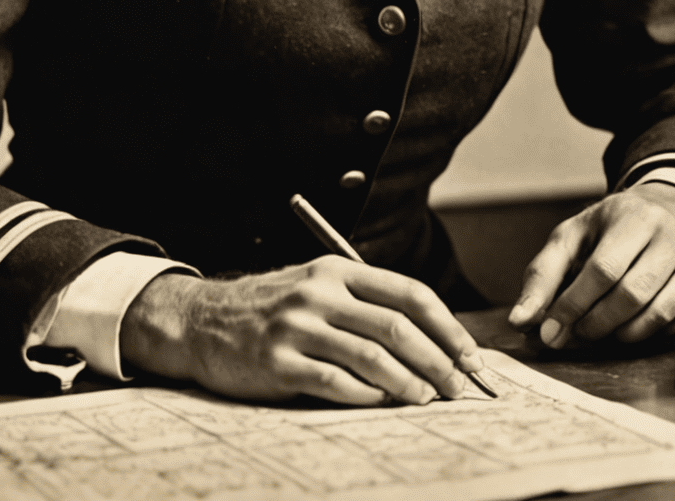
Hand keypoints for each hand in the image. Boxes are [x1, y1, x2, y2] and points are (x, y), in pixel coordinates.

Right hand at [119, 257, 485, 405]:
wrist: (204, 321)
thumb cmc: (273, 309)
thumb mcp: (318, 288)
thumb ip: (364, 306)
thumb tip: (429, 343)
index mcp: (339, 270)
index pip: (410, 293)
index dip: (446, 326)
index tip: (470, 355)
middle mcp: (321, 292)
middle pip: (397, 326)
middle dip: (437, 360)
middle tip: (460, 387)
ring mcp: (298, 326)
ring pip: (371, 355)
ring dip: (408, 382)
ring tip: (428, 399)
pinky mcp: (278, 362)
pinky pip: (334, 382)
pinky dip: (365, 396)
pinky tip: (382, 404)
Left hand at [507, 183, 674, 349]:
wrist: (664, 212)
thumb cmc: (610, 230)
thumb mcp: (572, 238)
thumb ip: (542, 276)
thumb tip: (521, 321)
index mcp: (633, 216)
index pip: (604, 268)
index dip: (574, 305)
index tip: (551, 330)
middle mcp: (670, 236)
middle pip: (633, 294)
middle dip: (596, 324)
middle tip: (576, 333)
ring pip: (660, 315)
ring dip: (623, 335)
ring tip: (602, 331)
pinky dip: (655, 338)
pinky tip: (635, 328)